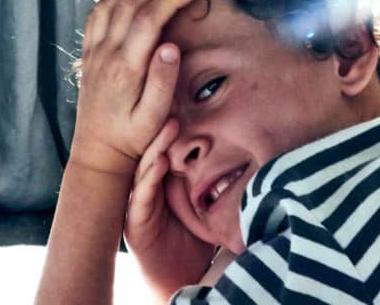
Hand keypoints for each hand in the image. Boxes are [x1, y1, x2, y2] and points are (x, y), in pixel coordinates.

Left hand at [71, 0, 195, 174]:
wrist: (98, 151)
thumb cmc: (133, 136)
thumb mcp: (155, 118)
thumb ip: (163, 82)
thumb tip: (171, 47)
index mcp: (127, 68)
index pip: (148, 19)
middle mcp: (106, 54)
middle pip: (130, 3)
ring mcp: (94, 51)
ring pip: (111, 3)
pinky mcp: (88, 53)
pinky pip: (96, 13)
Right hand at [125, 120, 215, 300]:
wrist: (181, 276)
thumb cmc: (194, 239)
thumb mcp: (207, 203)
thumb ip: (213, 179)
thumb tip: (243, 151)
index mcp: (163, 181)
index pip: (166, 148)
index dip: (173, 127)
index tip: (184, 103)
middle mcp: (148, 188)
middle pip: (152, 152)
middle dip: (162, 130)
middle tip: (173, 106)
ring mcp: (140, 204)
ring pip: (145, 169)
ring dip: (155, 148)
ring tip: (168, 128)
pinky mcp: (136, 223)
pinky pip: (142, 197)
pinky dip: (149, 179)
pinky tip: (159, 163)